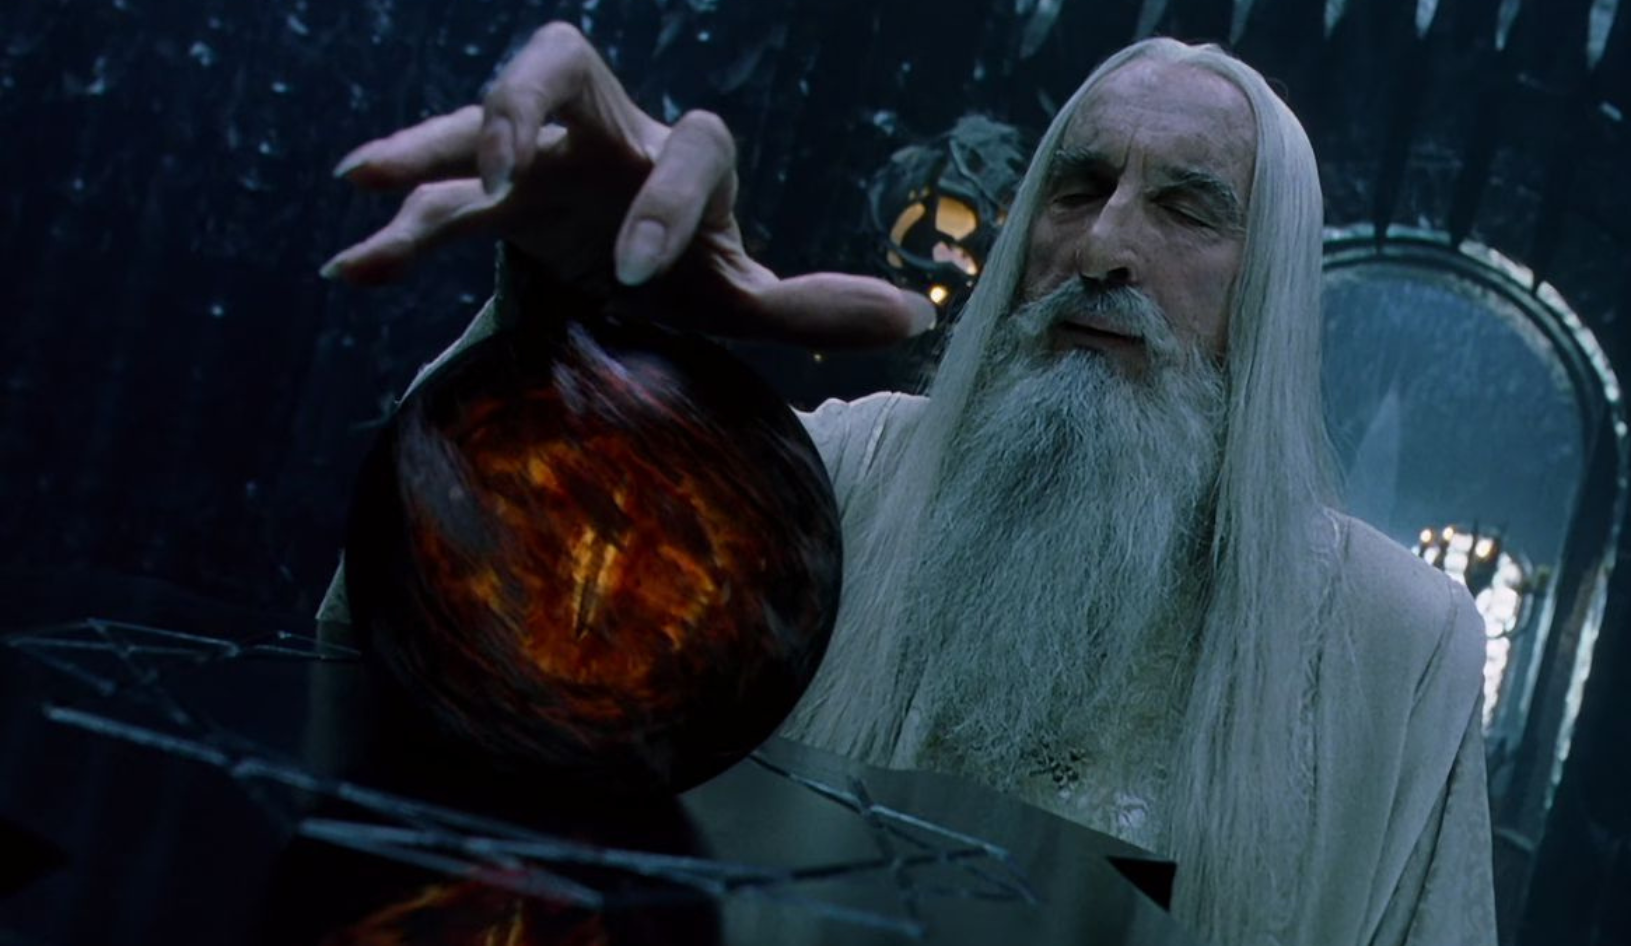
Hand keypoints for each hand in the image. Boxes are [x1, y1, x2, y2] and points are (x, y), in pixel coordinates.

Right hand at [320, 22, 933, 347]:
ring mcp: (538, 151)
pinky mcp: (483, 186)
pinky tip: (349, 262)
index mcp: (688, 155)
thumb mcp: (741, 298)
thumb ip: (813, 308)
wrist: (617, 266)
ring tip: (372, 187)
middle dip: (525, 107)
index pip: (694, 147)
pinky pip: (431, 185)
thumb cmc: (687, 272)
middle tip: (506, 177)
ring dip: (428, 147)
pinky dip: (393, 216)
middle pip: (565, 60)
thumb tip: (918, 317)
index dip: (665, 200)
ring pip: (476, 112)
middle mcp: (610, 129)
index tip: (633, 274)